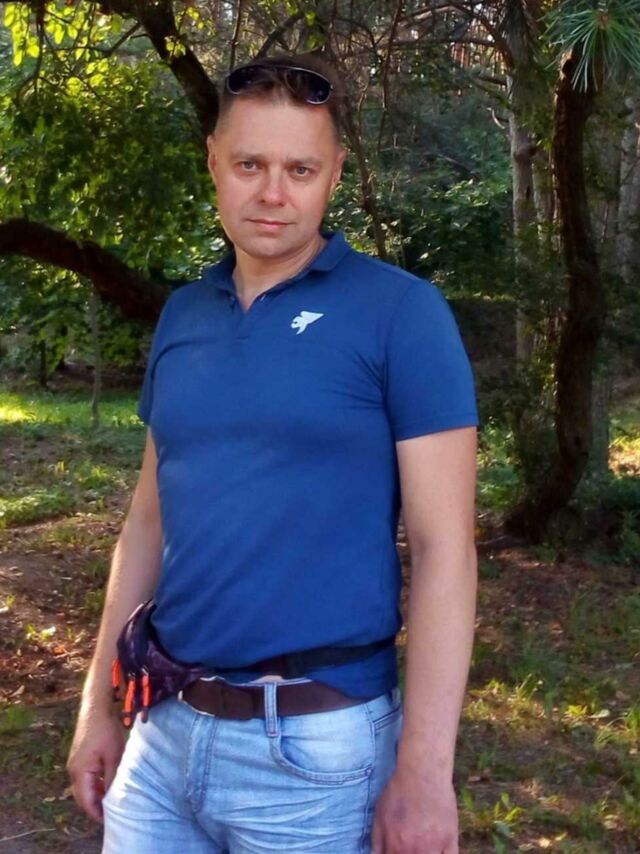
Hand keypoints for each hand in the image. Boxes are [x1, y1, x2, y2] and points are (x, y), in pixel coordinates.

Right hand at [66, 708, 126, 822]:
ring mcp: (74, 763)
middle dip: (95, 806)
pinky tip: (106, 784)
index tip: (109, 819)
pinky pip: (84, 777)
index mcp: (80, 772)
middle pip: (82, 796)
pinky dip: (94, 784)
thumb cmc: (105, 730)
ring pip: (83, 787)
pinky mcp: (78, 757)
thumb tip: (114, 796)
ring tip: (110, 801)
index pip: (86, 801)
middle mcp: (73, 770)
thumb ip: (112, 778)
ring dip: (95, 795)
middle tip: (110, 813)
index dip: (97, 812)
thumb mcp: (114, 756)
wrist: (96, 708)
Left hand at [371, 770, 458, 853]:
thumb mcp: (379, 815)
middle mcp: (415, 852)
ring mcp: (434, 848)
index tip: (396, 850)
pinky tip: (438, 850)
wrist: (422, 773)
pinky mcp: (450, 840)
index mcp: (395, 847)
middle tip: (410, 846)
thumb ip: (377, 842)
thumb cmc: (398, 792)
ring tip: (423, 847)